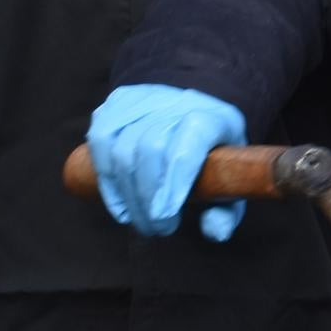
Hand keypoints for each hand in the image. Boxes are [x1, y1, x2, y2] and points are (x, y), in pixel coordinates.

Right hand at [85, 85, 246, 240]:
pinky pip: (99, 136)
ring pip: (121, 146)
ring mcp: (146, 98)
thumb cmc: (214, 161)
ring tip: (136, 219)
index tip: (167, 216)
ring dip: (124, 193)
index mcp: (214, 118)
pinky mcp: (119, 101)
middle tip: (155, 228)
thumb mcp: (230, 187)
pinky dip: (103, 174)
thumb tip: (214, 232)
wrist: (195, 118)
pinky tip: (117, 201)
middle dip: (147, 197)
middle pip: (150, 146)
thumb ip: (226, 213)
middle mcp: (179, 103)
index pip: (191, 138)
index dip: (175, 179)